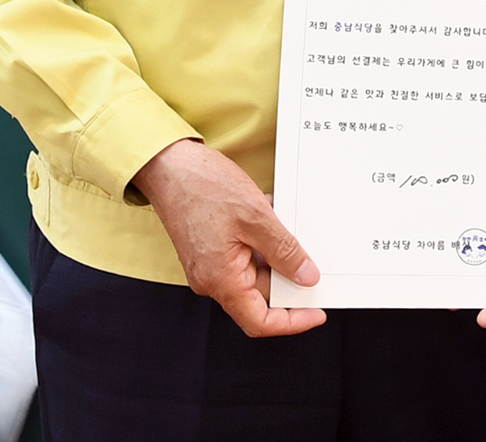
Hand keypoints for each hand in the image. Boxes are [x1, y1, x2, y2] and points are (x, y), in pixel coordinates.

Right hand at [134, 139, 325, 337]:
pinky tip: (269, 214)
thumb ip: (284, 251)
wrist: (168, 164)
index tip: (316, 312)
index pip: (259, 321)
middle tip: (313, 257)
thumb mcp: (256, 217)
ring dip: (275, 252)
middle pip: (260, 296)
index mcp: (220, 280)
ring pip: (255, 272)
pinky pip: (244, 255)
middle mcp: (212, 279)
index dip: (292, 322)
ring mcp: (210, 265)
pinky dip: (262, 239)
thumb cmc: (202, 187)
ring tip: (285, 222)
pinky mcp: (210, 250)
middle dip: (288, 277)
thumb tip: (306, 277)